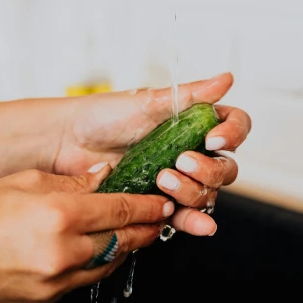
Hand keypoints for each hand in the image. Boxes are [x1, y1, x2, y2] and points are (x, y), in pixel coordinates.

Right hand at [0, 165, 173, 302]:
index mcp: (59, 215)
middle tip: (158, 219)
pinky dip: (96, 264)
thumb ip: (72, 182)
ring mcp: (55, 281)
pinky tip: (95, 251)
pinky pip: (84, 281)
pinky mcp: (46, 300)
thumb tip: (104, 177)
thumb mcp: (25, 180)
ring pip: (108, 264)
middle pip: (123, 240)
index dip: (148, 206)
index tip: (161, 202)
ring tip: (131, 234)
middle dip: (146, 229)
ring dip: (124, 248)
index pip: (122, 209)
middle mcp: (62, 252)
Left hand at [47, 72, 250, 236]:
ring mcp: (178, 178)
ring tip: (164, 181)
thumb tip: (226, 79)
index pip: (234, 127)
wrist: (68, 143)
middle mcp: (192, 151)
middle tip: (182, 161)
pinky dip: (194, 222)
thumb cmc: (104, 116)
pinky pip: (186, 216)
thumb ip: (190, 95)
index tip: (214, 138)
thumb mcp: (148, 101)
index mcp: (194, 122)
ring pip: (208, 193)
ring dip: (194, 191)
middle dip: (209, 168)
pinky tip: (197, 224)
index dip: (232, 134)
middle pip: (226, 167)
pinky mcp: (160, 203)